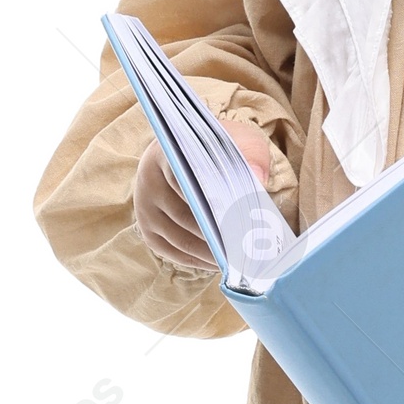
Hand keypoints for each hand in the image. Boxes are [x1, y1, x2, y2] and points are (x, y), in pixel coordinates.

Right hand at [132, 117, 278, 273]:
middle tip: (249, 247)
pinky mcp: (149, 232)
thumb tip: (258, 178)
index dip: (218, 203)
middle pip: (184, 216)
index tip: (245, 218)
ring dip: (211, 253)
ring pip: (180, 240)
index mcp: (167, 154)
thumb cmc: (217, 150)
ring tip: (241, 260)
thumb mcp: (239, 140)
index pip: (189, 182)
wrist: (189, 155)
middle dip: (219, 234)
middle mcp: (149, 182)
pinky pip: (175, 253)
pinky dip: (200, 261)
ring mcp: (145, 210)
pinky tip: (222, 262)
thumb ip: (251, 154)